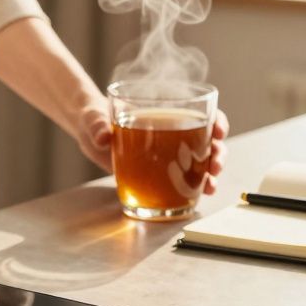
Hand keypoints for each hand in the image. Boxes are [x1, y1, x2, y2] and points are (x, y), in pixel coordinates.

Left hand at [75, 98, 229, 195]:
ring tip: (211, 185)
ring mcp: (168, 153)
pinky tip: (201, 194)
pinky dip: (195, 186)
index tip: (218, 131)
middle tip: (215, 165)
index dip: (215, 120)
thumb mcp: (93, 117)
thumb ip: (97, 125)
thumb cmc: (94, 117)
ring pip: (200, 160)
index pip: (200, 111)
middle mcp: (172, 132)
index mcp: (163, 112)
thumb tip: (103, 137)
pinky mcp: (159, 171)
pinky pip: (183, 178)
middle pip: (207, 139)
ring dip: (211, 172)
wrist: (87, 134)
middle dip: (217, 152)